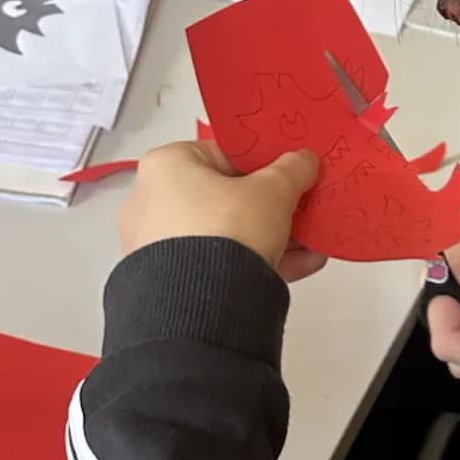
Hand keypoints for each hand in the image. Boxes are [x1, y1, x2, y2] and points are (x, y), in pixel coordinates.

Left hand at [117, 140, 326, 283]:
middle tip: (302, 210)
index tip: (291, 174)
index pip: (224, 154)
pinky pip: (217, 263)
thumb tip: (303, 161)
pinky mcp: (167, 280)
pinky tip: (298, 267)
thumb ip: (292, 170)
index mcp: (166, 165)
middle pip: (226, 197)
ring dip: (270, 237)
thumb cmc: (227, 231)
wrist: (203, 305)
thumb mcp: (273, 192)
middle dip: (271, 207)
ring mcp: (155, 245)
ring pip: (225, 233)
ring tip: (309, 245)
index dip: (264, 163)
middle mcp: (151, 201)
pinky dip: (254, 262)